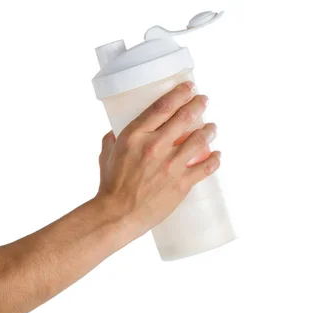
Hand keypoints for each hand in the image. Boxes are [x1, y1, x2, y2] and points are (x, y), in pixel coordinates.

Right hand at [95, 81, 220, 239]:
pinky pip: (206, 167)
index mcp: (134, 136)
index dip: (179, 93)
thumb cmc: (110, 186)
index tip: (189, 87)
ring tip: (212, 127)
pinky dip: (215, 159)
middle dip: (198, 105)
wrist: (117, 214)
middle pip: (184, 117)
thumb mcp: (106, 155)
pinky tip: (217, 155)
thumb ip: (112, 140)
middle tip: (204, 101)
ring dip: (209, 130)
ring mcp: (171, 164)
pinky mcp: (182, 182)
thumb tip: (116, 131)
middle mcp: (155, 146)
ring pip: (199, 139)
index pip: (162, 107)